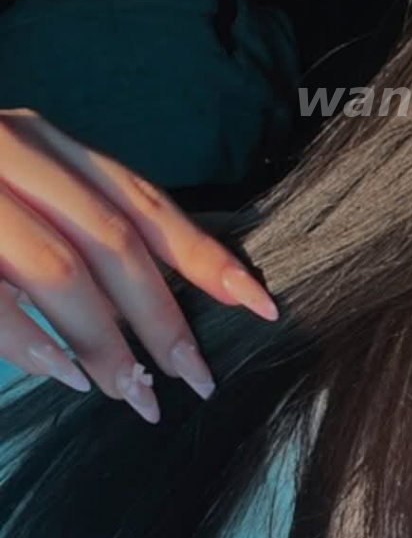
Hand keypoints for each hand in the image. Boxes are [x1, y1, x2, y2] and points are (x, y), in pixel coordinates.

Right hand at [0, 109, 277, 422]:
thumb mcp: (28, 185)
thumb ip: (85, 221)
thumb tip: (162, 294)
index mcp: (54, 143)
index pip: (151, 205)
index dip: (210, 257)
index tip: (261, 305)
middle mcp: (20, 150)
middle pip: (117, 242)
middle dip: (164, 316)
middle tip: (195, 378)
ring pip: (62, 269)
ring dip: (106, 341)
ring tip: (136, 394)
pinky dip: (30, 340)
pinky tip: (65, 376)